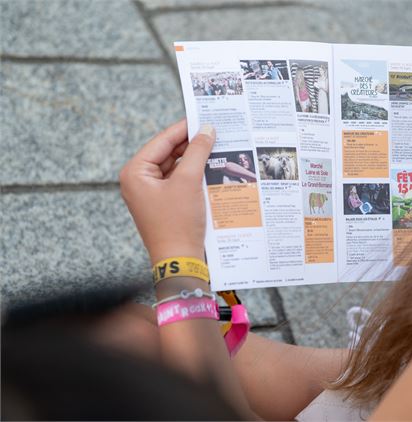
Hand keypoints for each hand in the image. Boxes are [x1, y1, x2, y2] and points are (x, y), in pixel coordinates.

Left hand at [119, 119, 215, 263]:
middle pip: (168, 153)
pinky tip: (211, 169)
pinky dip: (194, 176)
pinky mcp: (163, 205)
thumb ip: (198, 151)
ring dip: (195, 161)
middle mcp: (139, 181)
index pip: (162, 141)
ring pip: (175, 168)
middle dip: (192, 145)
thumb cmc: (178, 222)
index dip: (184, 128)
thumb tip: (207, 129)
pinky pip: (179, 182)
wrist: (180, 261)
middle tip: (215, 133)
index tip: (204, 118)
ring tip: (217, 149)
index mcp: (135, 172)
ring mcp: (150, 194)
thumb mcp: (189, 181)